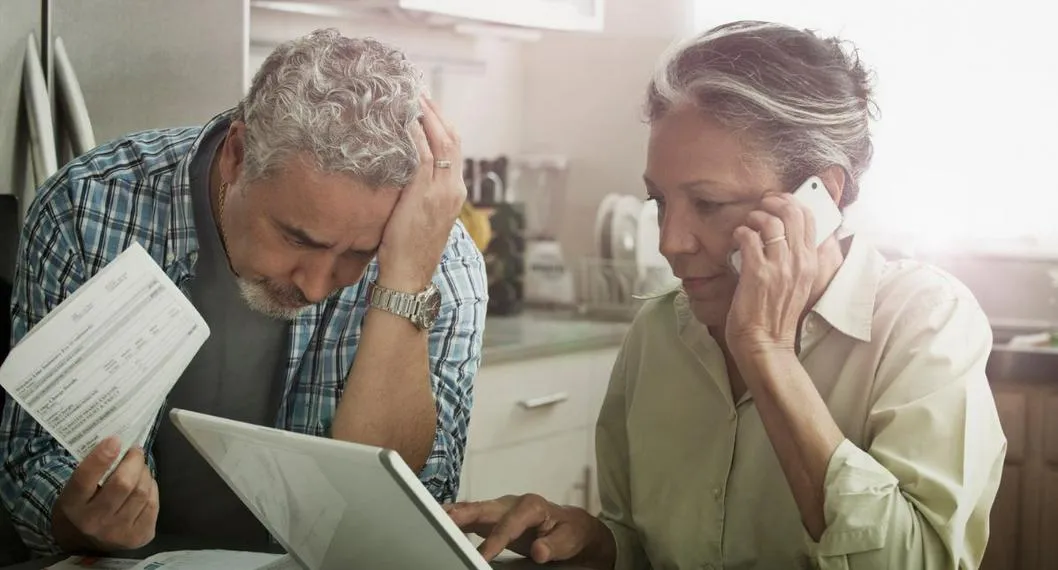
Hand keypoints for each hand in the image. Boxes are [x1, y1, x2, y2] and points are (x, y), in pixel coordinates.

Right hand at [52, 437, 157, 551]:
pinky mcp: (139, 537)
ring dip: (144, 473)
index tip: (115, 440)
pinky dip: (151, 488)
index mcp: (72, 505)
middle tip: (135, 450)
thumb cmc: (81, 507)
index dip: (101, 457)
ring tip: (139, 468)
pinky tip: (144, 485)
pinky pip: (153, 503)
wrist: (83, 544)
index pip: (85, 478)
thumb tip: (119, 443)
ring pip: (142, 491)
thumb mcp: (74, 491)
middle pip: (123, 483)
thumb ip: (92, 470)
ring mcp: (118, 532)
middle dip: (134, 461)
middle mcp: (94, 522)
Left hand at [376, 96, 467, 291]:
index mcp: (455, 193)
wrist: (410, 275)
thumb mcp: (422, 217)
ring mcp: (441, 191)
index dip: (442, 125)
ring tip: (411, 98)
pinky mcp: (424, 194)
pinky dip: (414, 135)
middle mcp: (453, 188)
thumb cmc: (410, 251)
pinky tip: (403, 122)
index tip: (427, 107)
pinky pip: (422, 156)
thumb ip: (420, 193)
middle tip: (418, 92)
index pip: (454, 149)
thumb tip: (403, 172)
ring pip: (440, 142)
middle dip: (436, 113)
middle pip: (451, 139)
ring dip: (425, 117)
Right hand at [445, 495, 613, 568]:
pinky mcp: (493, 517)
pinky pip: (472, 516)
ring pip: (474, 509)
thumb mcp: (569, 540)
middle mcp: (513, 503)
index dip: (495, 540)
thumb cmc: (570, 533)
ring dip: (453, 514)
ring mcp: (501, 508)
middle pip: (484, 508)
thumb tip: (539, 551)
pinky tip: (439, 520)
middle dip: (463, 514)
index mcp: (532, 506)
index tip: (482, 557)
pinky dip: (455, 518)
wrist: (571, 527)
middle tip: (443, 520)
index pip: (509, 524)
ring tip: (430, 518)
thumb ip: (554, 545)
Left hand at [725, 193, 818, 355]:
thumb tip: (792, 236)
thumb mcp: (799, 284)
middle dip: (773, 202)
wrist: (765, 343)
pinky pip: (749, 238)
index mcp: (811, 263)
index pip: (809, 219)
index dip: (791, 202)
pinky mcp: (758, 273)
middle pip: (793, 213)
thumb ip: (799, 260)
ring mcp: (780, 267)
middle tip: (760, 205)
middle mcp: (800, 262)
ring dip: (754, 217)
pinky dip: (740, 233)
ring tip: (746, 225)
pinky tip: (736, 239)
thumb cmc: (777, 315)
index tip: (776, 202)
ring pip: (770, 222)